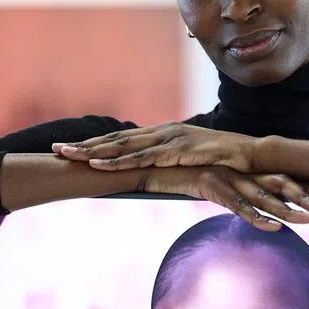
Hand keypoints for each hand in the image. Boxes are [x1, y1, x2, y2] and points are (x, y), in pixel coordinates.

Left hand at [52, 124, 256, 172]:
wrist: (254, 156)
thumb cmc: (225, 162)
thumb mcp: (194, 163)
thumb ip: (174, 166)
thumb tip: (159, 176)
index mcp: (163, 134)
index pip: (122, 139)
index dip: (94, 144)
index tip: (69, 149)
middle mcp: (163, 132)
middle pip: (116, 140)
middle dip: (84, 145)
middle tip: (55, 149)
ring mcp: (170, 139)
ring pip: (125, 147)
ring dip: (94, 153)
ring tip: (69, 157)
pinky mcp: (179, 151)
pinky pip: (143, 159)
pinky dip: (119, 162)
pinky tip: (100, 166)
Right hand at [139, 166, 308, 230]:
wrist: (146, 160)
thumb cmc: (174, 174)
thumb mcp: (205, 184)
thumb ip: (225, 191)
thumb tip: (241, 204)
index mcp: (238, 169)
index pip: (276, 176)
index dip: (301, 184)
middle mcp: (236, 170)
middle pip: (277, 183)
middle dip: (304, 195)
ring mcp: (225, 177)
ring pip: (263, 196)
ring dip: (289, 209)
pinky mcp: (209, 186)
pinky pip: (238, 205)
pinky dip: (257, 217)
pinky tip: (274, 227)